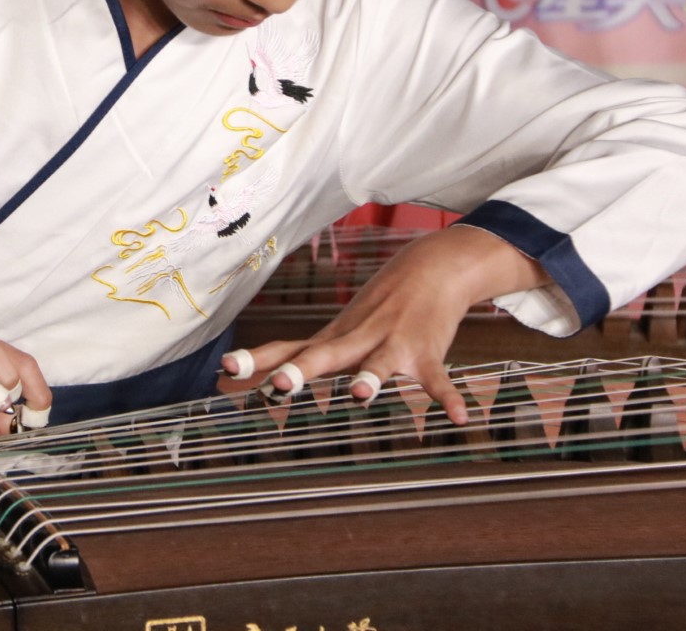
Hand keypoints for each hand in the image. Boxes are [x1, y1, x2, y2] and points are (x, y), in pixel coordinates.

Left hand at [225, 225, 548, 423]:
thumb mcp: (336, 331)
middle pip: (325, 356)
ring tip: (360, 396)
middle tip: (280, 387)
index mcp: (333, 339)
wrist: (431, 267)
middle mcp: (357, 340)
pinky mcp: (427, 352)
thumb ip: (297, 356)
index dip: (257, 360)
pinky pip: (438, 379)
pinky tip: (460, 418)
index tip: (226, 370)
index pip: (288, 348)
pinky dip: (449, 397)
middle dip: (302, 372)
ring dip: (370, 378)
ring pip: (379, 363)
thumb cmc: (376, 310)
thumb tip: (248, 375)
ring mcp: (393, 344)